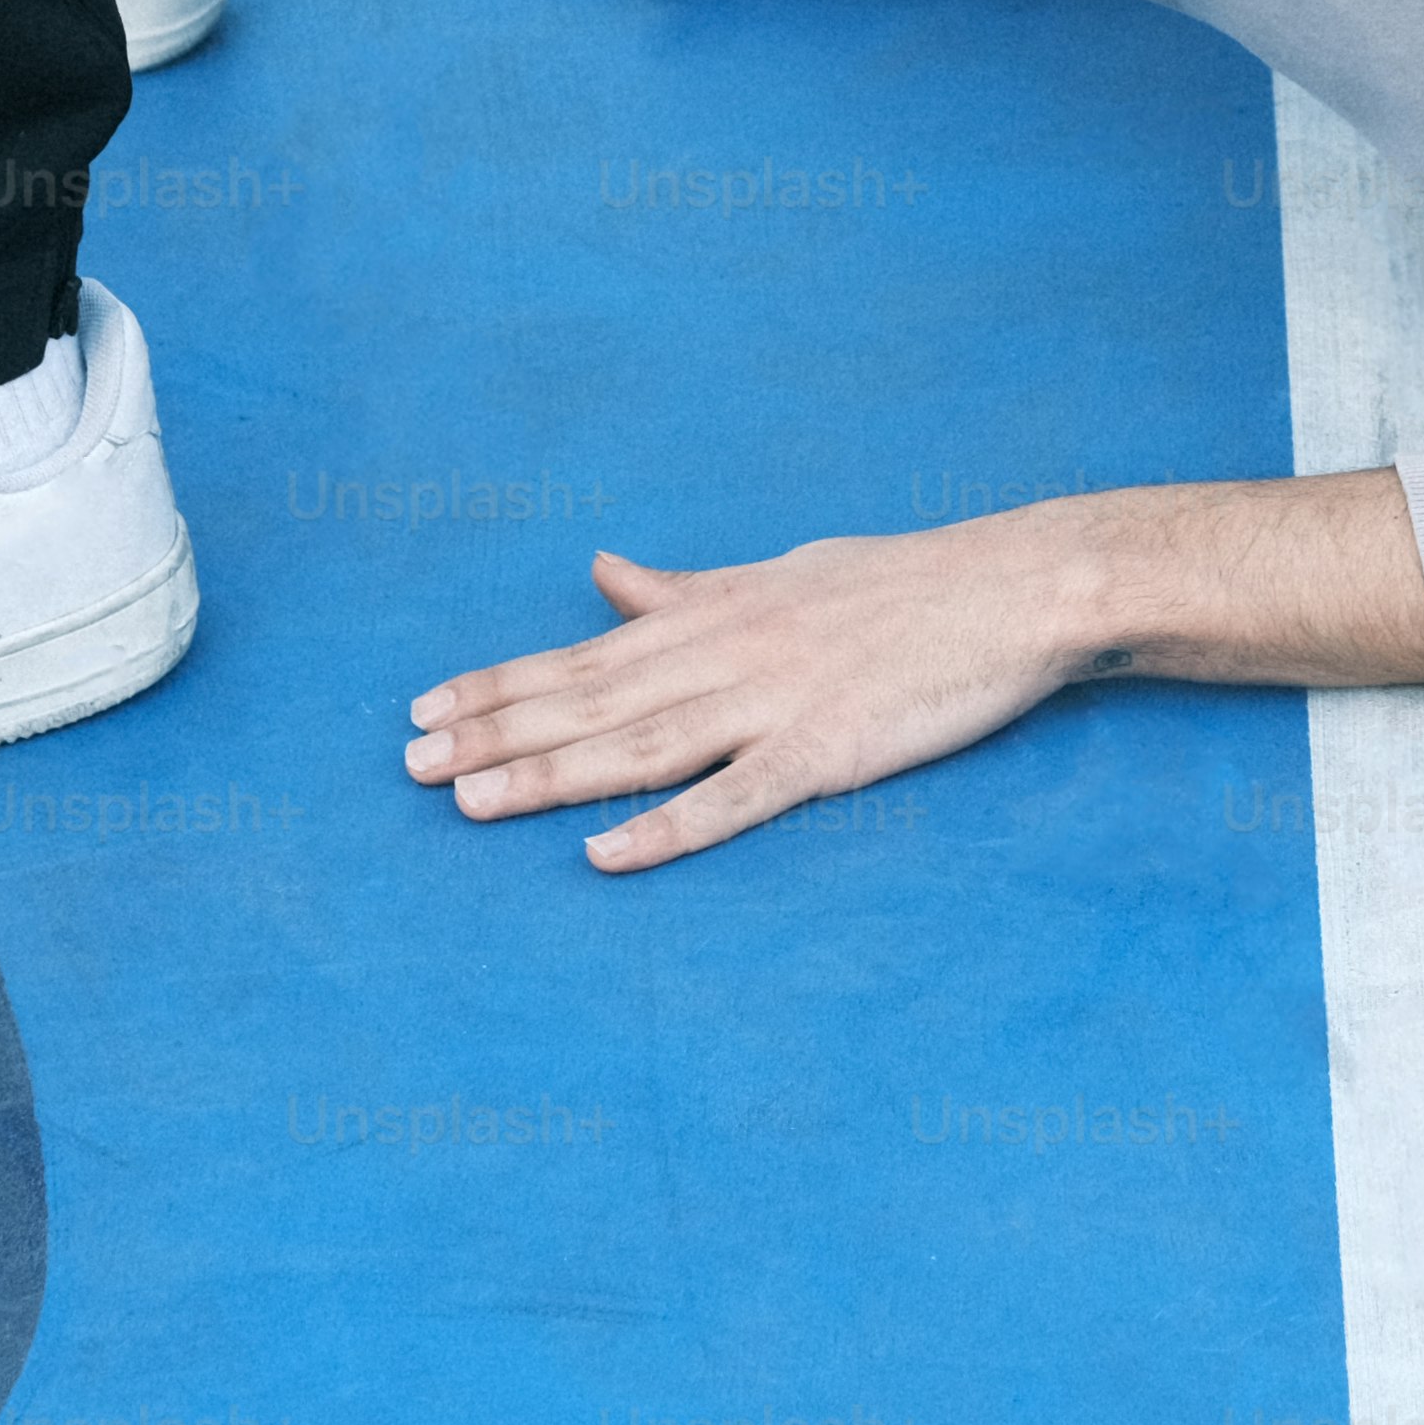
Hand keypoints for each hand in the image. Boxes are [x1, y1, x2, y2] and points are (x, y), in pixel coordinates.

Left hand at [406, 476, 1423, 870]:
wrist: (1017, 588)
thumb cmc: (902, 582)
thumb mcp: (780, 568)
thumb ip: (685, 586)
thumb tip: (602, 573)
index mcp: (716, 612)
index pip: (583, 654)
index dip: (498, 683)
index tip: (421, 707)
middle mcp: (728, 653)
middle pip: (590, 700)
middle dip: (493, 732)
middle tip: (406, 765)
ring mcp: (775, 703)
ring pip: (641, 746)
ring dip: (549, 776)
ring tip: (468, 800)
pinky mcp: (828, 751)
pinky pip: (734, 800)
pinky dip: (667, 828)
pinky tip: (606, 856)